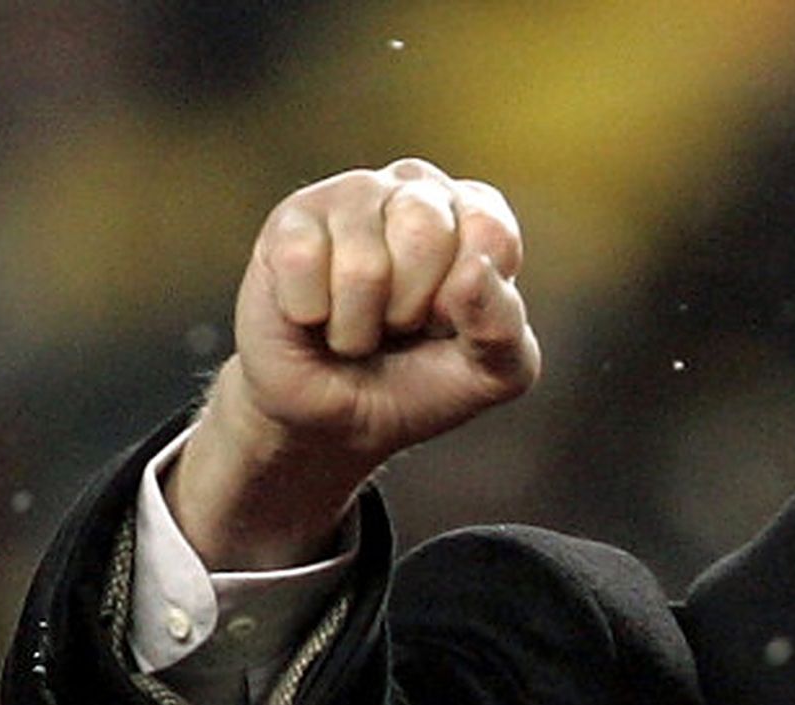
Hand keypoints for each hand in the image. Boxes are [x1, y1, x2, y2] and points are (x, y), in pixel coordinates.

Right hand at [169, 158, 539, 568]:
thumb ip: (506, 326)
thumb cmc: (419, 388)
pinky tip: (315, 322)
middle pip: (429, 225)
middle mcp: (415, 193)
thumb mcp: (494, 374)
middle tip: (397, 334)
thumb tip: (476, 278)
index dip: (471, 294)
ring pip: (369, 245)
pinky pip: (305, 257)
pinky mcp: (287, 221)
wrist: (335, 421)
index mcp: (476, 221)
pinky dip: (314, 313)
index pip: (491, 225)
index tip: (448, 331)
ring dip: (363, 317)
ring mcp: (349, 199)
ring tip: (356, 333)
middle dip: (414, 308)